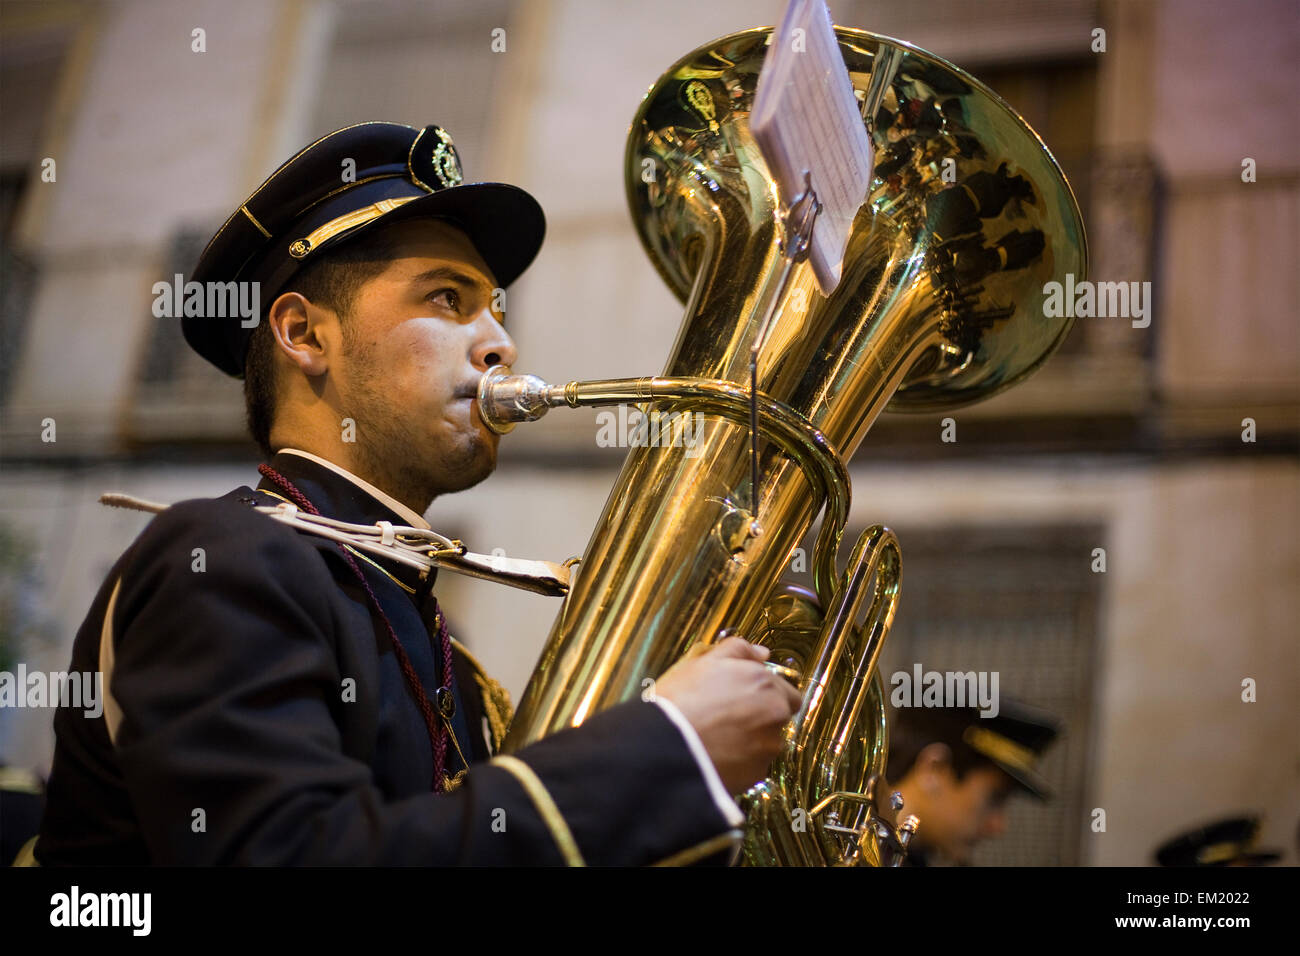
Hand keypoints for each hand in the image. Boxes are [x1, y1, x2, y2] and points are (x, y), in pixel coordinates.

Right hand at [654, 636, 801, 794]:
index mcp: (766, 684)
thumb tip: (762, 654)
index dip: (765, 693)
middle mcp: (776, 714)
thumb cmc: (682, 700)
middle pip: (779, 716)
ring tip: (717, 737)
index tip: (742, 697)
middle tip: (727, 716)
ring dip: (751, 740)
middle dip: (761, 716)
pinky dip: (740, 762)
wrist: (666, 746)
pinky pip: (753, 765)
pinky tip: (716, 755)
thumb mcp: (705, 662)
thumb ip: (739, 650)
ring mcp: (768, 746)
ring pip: (767, 742)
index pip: (786, 690)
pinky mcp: (757, 773)